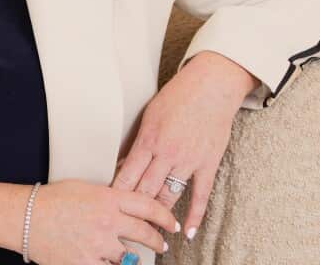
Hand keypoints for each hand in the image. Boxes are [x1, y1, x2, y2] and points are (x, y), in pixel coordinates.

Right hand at [24, 179, 176, 263]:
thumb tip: (127, 205)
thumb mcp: (85, 189)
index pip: (148, 206)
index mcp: (108, 198)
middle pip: (145, 233)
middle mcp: (107, 221)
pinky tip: (112, 264)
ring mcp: (98, 244)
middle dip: (157, 241)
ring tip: (134, 258)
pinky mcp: (85, 262)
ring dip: (134, 259)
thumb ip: (109, 197)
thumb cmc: (50, 200)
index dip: (165, 217)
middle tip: (160, 244)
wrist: (25, 216)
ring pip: (130, 257)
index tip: (171, 224)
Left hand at [110, 51, 257, 240]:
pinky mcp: (208, 164)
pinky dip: (194, 216)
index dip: (116, 193)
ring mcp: (189, 161)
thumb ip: (136, 141)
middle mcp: (167, 154)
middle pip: (145, 190)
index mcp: (148, 140)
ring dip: (158, 215)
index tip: (108, 205)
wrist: (211, 87)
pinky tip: (187, 232)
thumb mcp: (149, 116)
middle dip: (133, 208)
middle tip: (124, 223)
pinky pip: (200, 196)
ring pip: (169, 196)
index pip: (127, 175)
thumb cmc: (178, 97)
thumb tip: (121, 162)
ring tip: (149, 230)